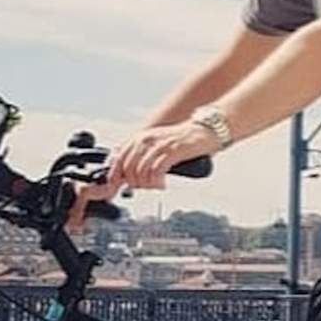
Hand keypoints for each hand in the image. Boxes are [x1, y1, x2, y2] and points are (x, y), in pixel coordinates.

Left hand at [66, 121, 217, 230]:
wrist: (206, 130)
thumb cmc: (183, 139)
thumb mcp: (157, 145)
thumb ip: (141, 157)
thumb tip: (127, 177)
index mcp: (139, 138)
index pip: (118, 159)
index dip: (114, 177)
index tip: (115, 190)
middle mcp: (146, 139)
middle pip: (127, 168)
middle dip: (133, 183)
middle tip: (145, 188)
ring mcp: (159, 145)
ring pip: (140, 171)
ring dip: (146, 184)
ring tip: (155, 186)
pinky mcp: (172, 151)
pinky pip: (156, 170)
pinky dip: (157, 181)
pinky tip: (162, 184)